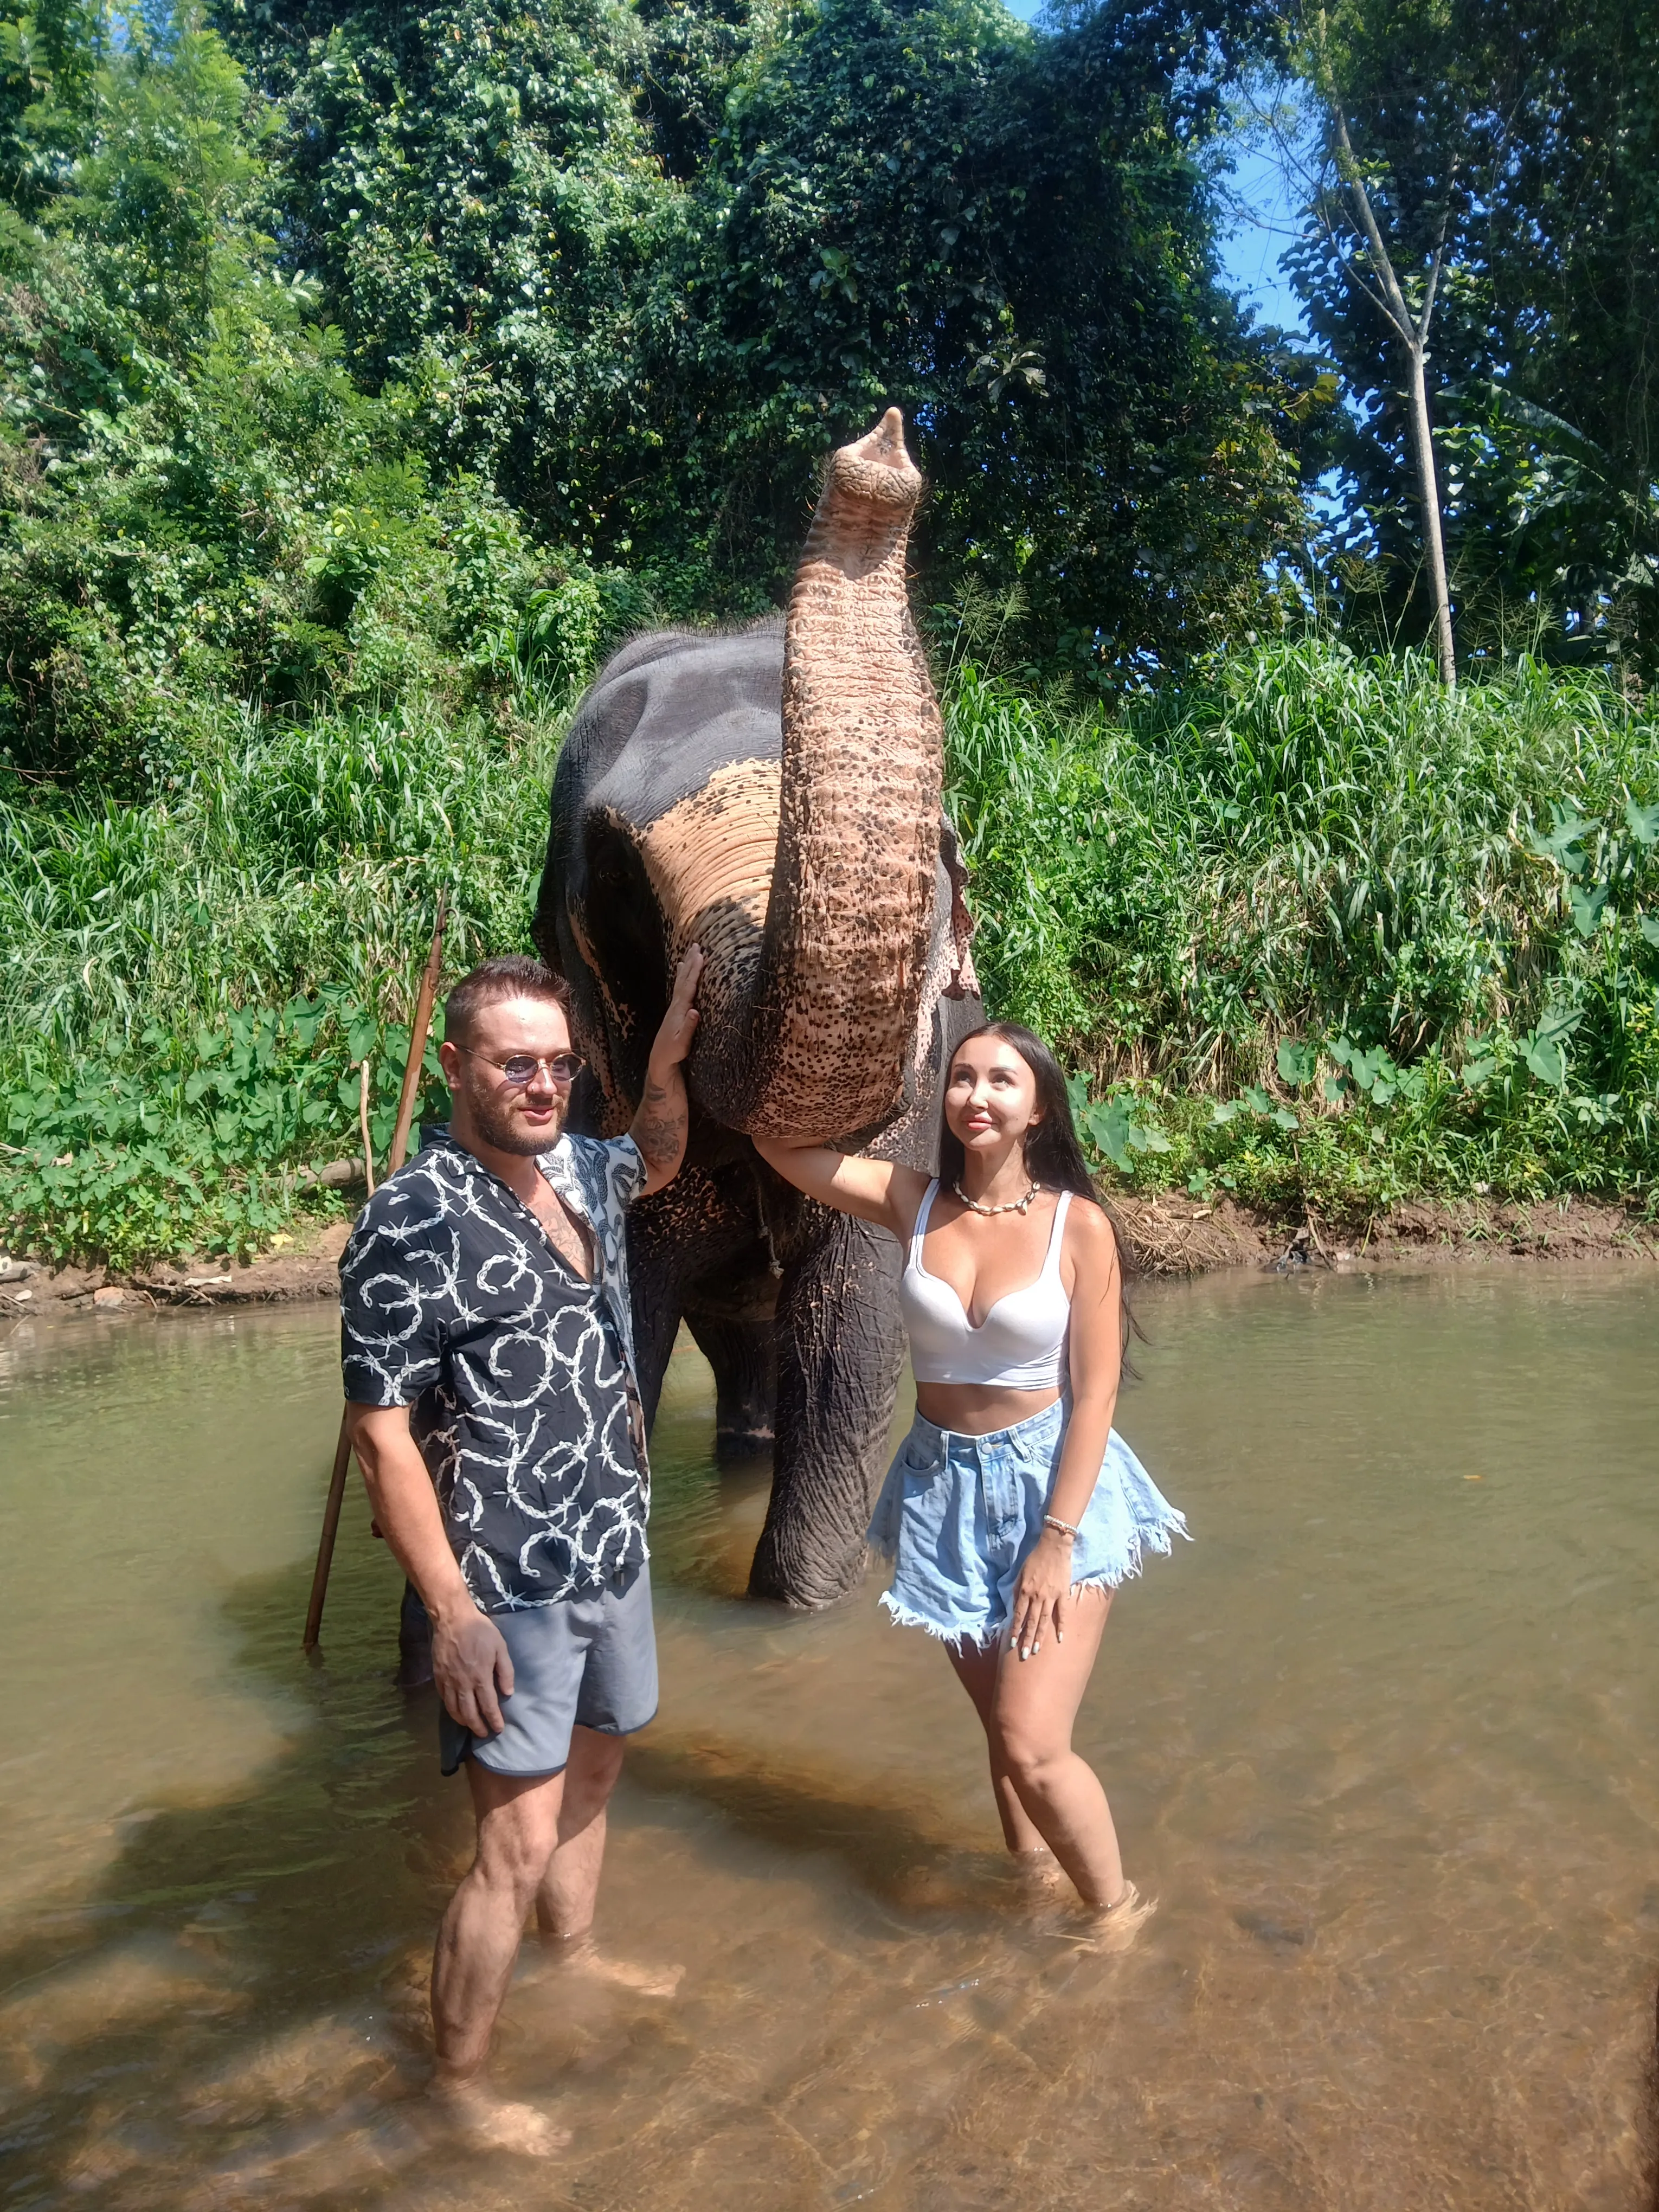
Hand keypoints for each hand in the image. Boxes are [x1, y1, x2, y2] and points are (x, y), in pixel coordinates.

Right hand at [431, 1603, 514, 1735]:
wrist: (452, 1619)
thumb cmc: (479, 1631)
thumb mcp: (500, 1647)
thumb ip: (505, 1671)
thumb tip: (508, 1693)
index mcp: (480, 1677)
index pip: (489, 1706)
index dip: (494, 1720)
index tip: (498, 1729)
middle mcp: (463, 1684)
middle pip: (469, 1713)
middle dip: (478, 1727)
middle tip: (484, 1734)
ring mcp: (448, 1682)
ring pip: (454, 1710)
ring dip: (463, 1721)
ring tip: (470, 1726)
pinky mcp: (438, 1677)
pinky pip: (443, 1699)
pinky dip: (450, 1709)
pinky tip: (455, 1711)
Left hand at [649, 944, 703, 1069]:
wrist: (659, 1058)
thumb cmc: (673, 1052)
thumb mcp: (683, 1043)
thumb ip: (689, 1027)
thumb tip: (696, 1011)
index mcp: (679, 1010)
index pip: (689, 987)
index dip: (695, 971)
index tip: (701, 956)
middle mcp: (676, 1005)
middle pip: (684, 979)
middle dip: (691, 962)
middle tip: (696, 945)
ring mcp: (675, 1006)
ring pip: (681, 981)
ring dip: (687, 967)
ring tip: (689, 953)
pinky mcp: (676, 1010)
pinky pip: (680, 987)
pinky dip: (682, 977)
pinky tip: (682, 971)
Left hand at [1009, 1528, 1072, 1659]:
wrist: (1053, 1547)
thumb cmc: (1034, 1559)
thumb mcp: (1020, 1573)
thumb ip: (1017, 1591)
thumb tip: (1015, 1608)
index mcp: (1025, 1591)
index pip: (1019, 1615)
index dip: (1016, 1630)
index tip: (1012, 1643)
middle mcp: (1037, 1596)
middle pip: (1031, 1622)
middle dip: (1027, 1639)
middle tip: (1024, 1654)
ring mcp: (1051, 1596)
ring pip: (1044, 1620)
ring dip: (1040, 1637)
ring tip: (1037, 1650)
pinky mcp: (1063, 1594)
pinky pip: (1062, 1613)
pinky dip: (1062, 1626)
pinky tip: (1060, 1638)